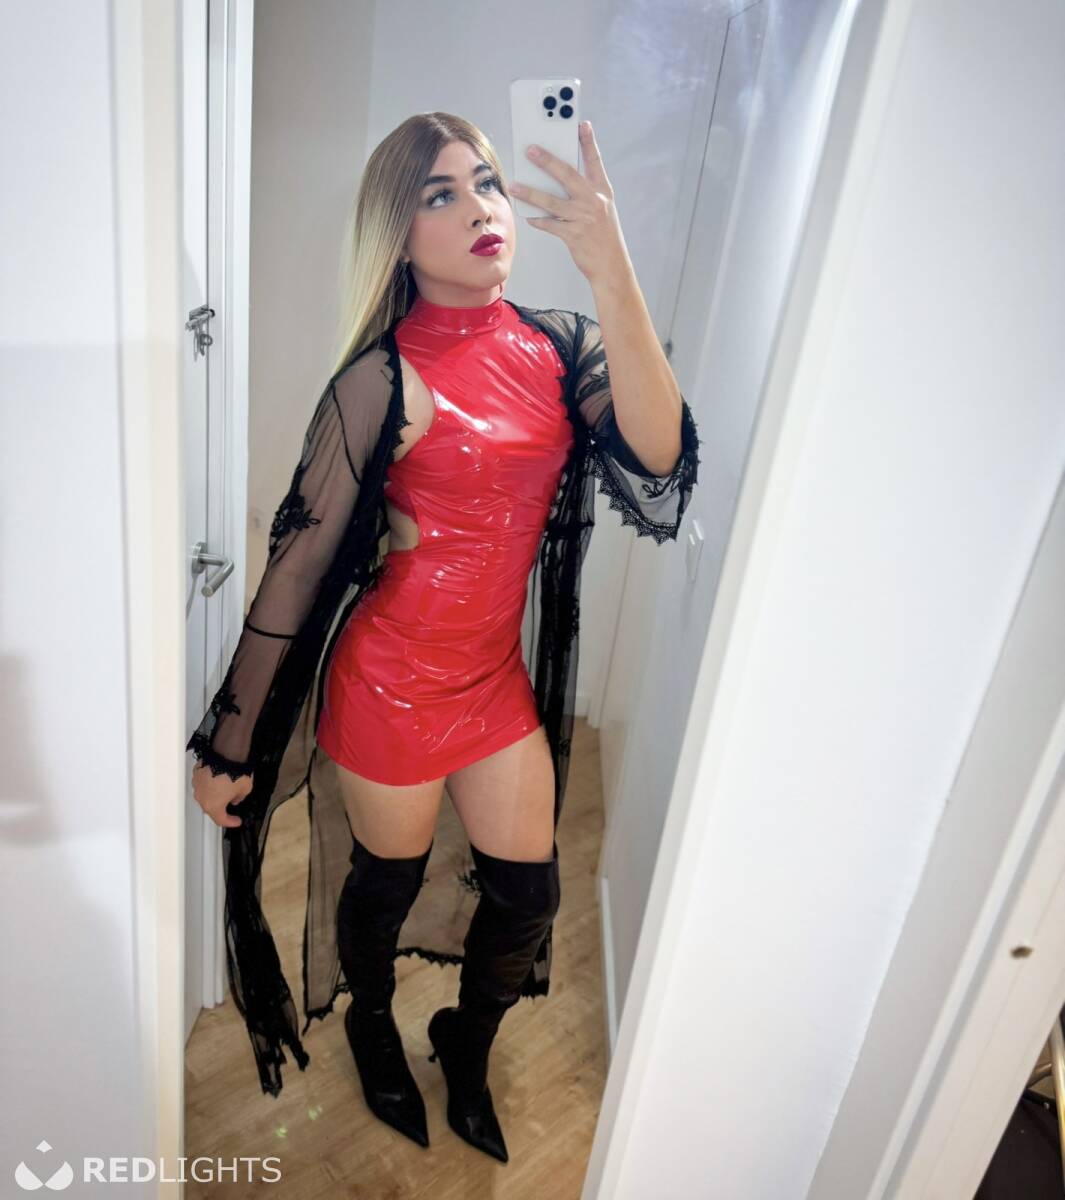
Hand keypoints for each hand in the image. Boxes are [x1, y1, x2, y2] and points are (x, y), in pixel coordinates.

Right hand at [192, 761, 253, 828]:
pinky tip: (218, 778)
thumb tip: (236, 799)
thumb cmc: (235, 772)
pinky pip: (203, 782)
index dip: (231, 822)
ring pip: (205, 795)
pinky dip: (209, 783)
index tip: (236, 821)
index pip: (221, 820)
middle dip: (221, 808)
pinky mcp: (196, 774)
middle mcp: (202, 798)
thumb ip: (239, 798)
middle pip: (211, 808)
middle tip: (231, 803)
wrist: (227, 752)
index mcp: (214, 806)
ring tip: (226, 787)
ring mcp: (197, 785)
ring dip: (214, 794)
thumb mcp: (245, 790)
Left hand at [509, 120, 632, 286]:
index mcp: (603, 191)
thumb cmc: (605, 236)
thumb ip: (585, 193)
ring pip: (551, 201)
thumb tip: (558, 181)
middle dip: (547, 160)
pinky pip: (550, 225)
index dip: (588, 142)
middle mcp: (593, 201)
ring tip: (514, 186)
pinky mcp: (573, 235)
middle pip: (567, 175)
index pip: (595, 161)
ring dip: (530, 193)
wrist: (612, 266)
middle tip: (530, 149)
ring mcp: (583, 217)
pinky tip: (528, 216)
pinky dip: (538, 220)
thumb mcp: (602, 209)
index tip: (581, 123)